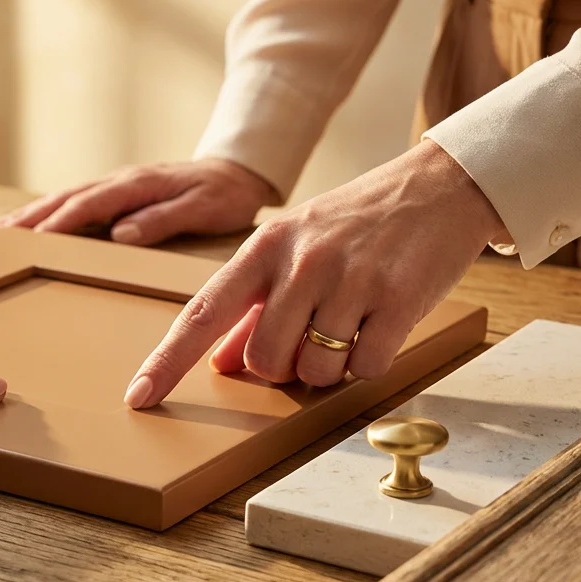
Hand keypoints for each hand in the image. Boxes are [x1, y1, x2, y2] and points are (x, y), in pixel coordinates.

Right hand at [0, 158, 277, 245]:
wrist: (238, 171)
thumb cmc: (224, 196)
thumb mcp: (202, 209)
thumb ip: (162, 220)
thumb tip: (121, 234)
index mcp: (138, 186)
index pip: (90, 205)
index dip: (60, 223)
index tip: (32, 240)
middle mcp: (121, 181)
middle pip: (67, 198)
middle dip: (30, 217)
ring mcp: (117, 184)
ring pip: (66, 198)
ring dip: (32, 213)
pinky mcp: (118, 191)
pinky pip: (77, 200)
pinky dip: (50, 211)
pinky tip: (33, 223)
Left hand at [123, 141, 504, 407]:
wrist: (441, 184)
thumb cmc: (358, 222)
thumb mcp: (296, 247)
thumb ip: (254, 306)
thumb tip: (218, 362)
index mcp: (265, 246)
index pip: (203, 312)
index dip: (168, 361)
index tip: (139, 397)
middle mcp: (302, 260)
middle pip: (263, 360)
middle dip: (282, 366)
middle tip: (310, 336)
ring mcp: (351, 278)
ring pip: (315, 370)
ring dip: (330, 366)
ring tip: (350, 323)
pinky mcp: (399, 297)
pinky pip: (366, 367)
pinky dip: (369, 362)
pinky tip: (380, 326)